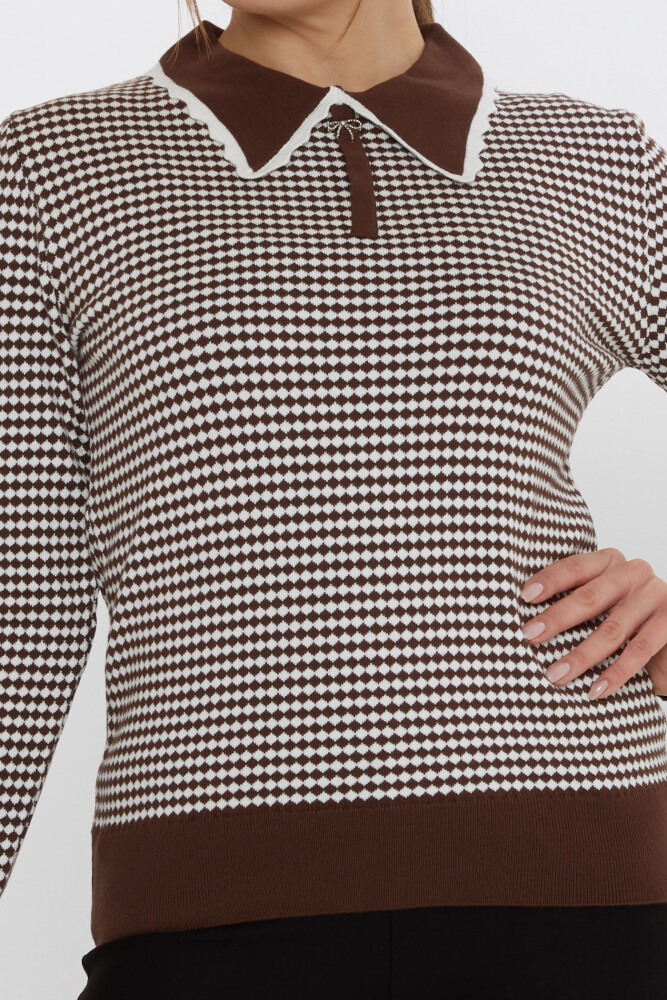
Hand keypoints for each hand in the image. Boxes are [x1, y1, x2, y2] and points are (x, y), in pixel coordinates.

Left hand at [519, 547, 666, 699]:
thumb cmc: (622, 617)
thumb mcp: (600, 603)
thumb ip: (574, 601)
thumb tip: (527, 621)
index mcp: (610, 562)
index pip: (576, 567)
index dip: (550, 580)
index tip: (525, 597)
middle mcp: (633, 573)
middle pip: (590, 597)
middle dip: (557, 618)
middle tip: (529, 636)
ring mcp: (655, 596)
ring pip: (612, 629)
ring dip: (581, 656)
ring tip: (555, 675)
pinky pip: (639, 651)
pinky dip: (615, 673)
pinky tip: (595, 690)